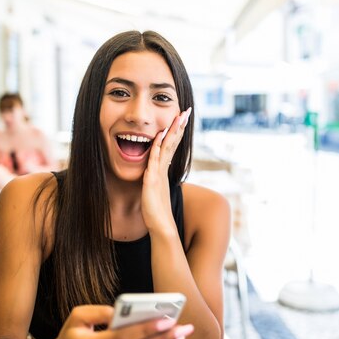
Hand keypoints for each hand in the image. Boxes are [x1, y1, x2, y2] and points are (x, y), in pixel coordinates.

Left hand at [141, 107, 191, 232]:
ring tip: (177, 118)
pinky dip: (157, 149)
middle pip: (173, 143)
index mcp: (164, 169)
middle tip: (187, 111)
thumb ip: (156, 178)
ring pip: (166, 149)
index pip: (172, 145)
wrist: (161, 227)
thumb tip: (155, 172)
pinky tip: (159, 138)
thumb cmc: (157, 211)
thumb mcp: (156, 189)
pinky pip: (154, 162)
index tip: (182, 117)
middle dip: (179, 126)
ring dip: (171, 133)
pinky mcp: (152, 182)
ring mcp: (159, 174)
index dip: (177, 131)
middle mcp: (164, 169)